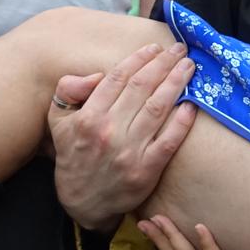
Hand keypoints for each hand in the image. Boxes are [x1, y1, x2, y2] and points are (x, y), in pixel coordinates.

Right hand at [51, 42, 198, 230]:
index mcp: (89, 116)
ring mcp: (129, 152)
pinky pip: (169, 140)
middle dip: (163, 64)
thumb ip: (68, 91)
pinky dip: (182, 121)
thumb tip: (95, 75)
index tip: (153, 48)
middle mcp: (109, 131)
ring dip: (176, 83)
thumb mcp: (58, 121)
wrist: (83, 202)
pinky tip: (192, 105)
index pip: (117, 78)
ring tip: (189, 67)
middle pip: (142, 87)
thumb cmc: (74, 155)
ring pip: (157, 108)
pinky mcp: (146, 171)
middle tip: (179, 50)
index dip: (139, 58)